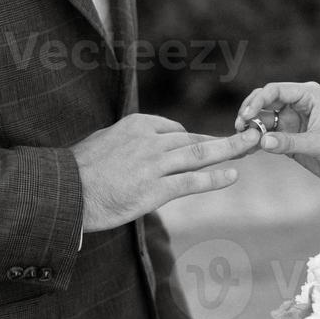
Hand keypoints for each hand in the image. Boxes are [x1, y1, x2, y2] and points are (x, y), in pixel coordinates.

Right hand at [73, 114, 260, 231]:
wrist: (67, 193)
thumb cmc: (78, 171)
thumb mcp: (104, 142)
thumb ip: (127, 140)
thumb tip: (139, 144)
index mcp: (137, 124)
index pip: (174, 131)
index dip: (192, 142)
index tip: (206, 148)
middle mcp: (149, 140)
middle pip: (193, 140)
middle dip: (223, 141)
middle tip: (249, 136)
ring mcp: (155, 164)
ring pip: (200, 154)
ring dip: (230, 150)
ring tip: (252, 146)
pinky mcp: (156, 189)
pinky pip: (193, 181)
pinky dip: (215, 178)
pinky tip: (232, 176)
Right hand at [232, 82, 319, 187]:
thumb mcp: (318, 144)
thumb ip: (290, 142)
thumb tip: (262, 141)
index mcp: (308, 95)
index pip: (275, 90)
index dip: (257, 100)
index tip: (246, 115)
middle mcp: (297, 104)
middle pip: (264, 102)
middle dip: (250, 113)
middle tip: (238, 128)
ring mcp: (291, 121)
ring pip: (262, 120)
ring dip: (250, 129)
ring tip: (239, 141)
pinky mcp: (288, 137)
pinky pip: (266, 136)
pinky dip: (256, 142)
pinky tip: (246, 150)